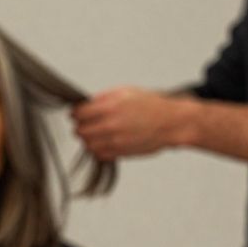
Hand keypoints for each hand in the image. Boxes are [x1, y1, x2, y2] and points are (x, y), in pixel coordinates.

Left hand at [72, 86, 195, 159]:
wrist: (171, 122)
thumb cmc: (151, 105)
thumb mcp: (125, 92)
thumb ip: (102, 98)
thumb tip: (86, 104)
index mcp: (110, 106)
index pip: (79, 113)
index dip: (76, 113)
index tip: (78, 113)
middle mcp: (111, 125)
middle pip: (80, 130)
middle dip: (81, 126)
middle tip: (86, 123)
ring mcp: (116, 141)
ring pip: (88, 144)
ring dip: (88, 139)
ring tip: (96, 133)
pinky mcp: (122, 153)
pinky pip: (99, 154)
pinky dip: (98, 149)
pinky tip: (105, 142)